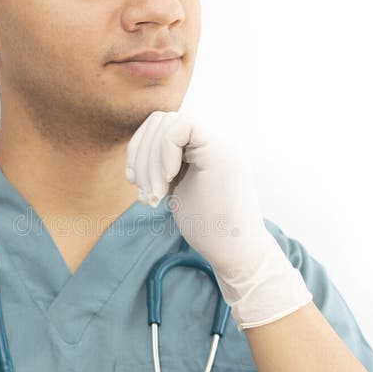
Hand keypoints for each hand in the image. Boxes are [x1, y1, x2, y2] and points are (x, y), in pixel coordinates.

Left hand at [125, 110, 311, 330]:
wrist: (235, 252)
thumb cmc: (208, 226)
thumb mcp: (179, 185)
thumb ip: (167, 162)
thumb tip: (139, 146)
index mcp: (204, 145)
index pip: (161, 124)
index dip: (139, 148)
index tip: (136, 183)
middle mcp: (215, 137)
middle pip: (160, 120)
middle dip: (140, 156)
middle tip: (144, 193)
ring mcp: (221, 141)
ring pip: (166, 122)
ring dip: (149, 161)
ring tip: (154, 195)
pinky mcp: (223, 151)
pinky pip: (182, 127)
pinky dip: (164, 153)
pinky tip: (168, 182)